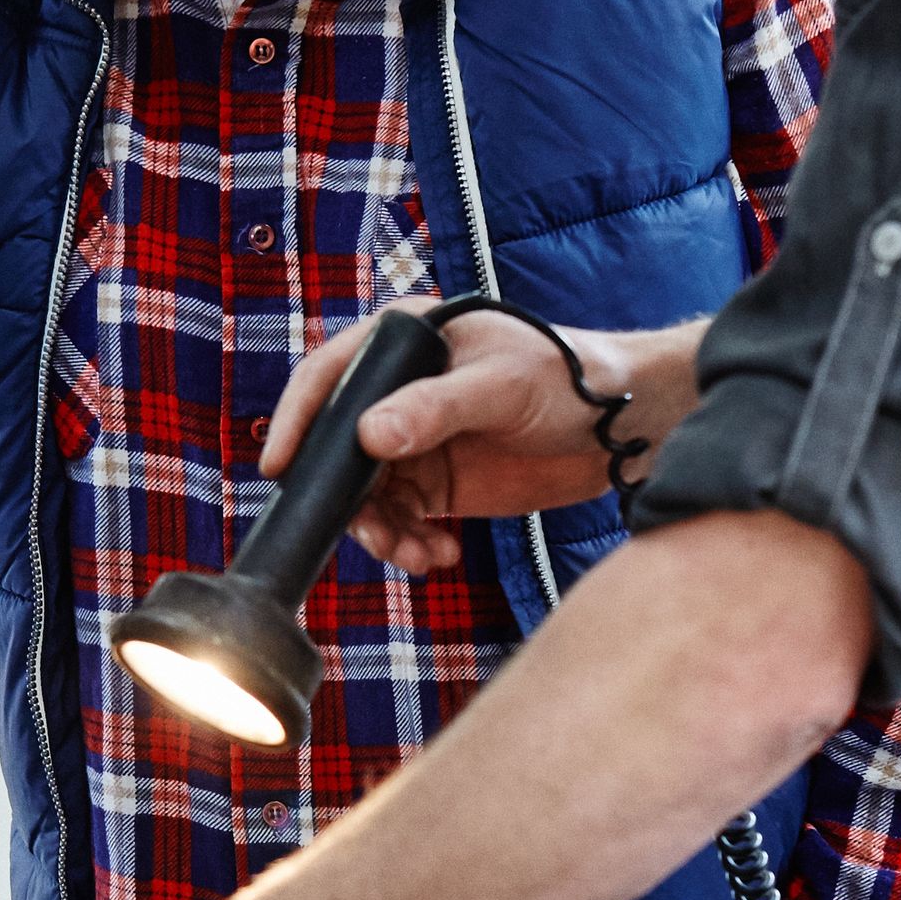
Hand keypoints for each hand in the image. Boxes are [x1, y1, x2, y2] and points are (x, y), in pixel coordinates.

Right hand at [259, 307, 705, 577]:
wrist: (621, 427)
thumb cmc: (568, 377)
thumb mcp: (499, 387)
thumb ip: (434, 410)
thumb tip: (370, 438)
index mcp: (403, 343)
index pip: (327, 378)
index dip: (297, 421)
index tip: (279, 466)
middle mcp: (398, 393)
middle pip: (337, 450)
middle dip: (346, 499)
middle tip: (374, 533)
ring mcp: (415, 442)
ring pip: (366, 497)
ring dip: (381, 533)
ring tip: (416, 554)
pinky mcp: (438, 485)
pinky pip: (401, 522)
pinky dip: (410, 545)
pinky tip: (439, 555)